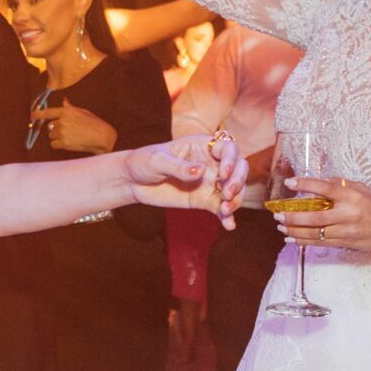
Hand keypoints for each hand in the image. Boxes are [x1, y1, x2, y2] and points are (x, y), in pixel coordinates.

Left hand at [29, 103, 117, 153]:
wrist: (102, 136)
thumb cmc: (94, 123)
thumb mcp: (82, 112)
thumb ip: (70, 108)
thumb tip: (64, 101)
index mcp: (66, 111)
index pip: (48, 112)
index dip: (38, 114)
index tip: (32, 115)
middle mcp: (62, 121)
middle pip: (51, 126)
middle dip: (57, 129)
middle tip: (69, 131)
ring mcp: (62, 132)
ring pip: (51, 135)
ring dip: (58, 137)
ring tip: (71, 137)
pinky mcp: (63, 143)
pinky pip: (54, 144)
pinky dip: (59, 145)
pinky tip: (69, 142)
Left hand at [127, 133, 245, 228]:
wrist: (132, 182)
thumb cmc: (143, 162)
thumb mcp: (157, 161)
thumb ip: (179, 166)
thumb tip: (201, 171)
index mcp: (202, 145)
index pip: (228, 148)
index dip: (231, 160)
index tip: (223, 173)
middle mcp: (211, 162)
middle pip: (238, 169)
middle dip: (238, 180)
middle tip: (228, 193)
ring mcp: (210, 182)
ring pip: (234, 189)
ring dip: (236, 200)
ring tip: (226, 210)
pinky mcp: (204, 200)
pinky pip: (220, 208)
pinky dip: (227, 217)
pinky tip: (229, 225)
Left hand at [277, 177, 370, 251]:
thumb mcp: (361, 189)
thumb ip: (340, 185)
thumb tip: (317, 182)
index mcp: (352, 196)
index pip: (325, 188)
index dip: (306, 185)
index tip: (290, 183)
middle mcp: (348, 213)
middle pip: (315, 216)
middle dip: (293, 216)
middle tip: (277, 214)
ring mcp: (347, 230)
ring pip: (315, 232)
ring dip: (294, 230)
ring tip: (280, 226)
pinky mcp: (346, 242)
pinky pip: (321, 243)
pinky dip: (304, 241)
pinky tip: (291, 238)